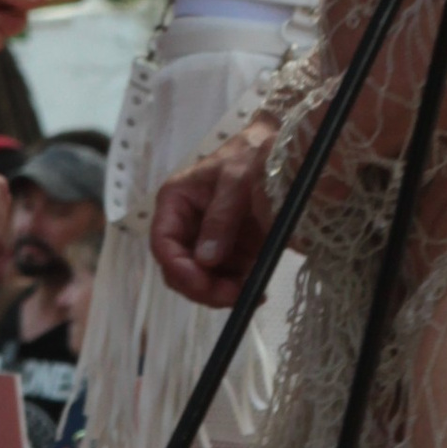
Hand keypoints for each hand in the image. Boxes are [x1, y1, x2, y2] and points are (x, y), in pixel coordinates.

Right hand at [152, 124, 276, 306]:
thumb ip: (221, 217)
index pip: (163, 243)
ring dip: (224, 294)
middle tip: (234, 295)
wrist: (283, 152)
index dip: (178, 268)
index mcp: (176, 202)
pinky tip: (259, 291)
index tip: (203, 284)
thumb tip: (206, 260)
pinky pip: (228, 281)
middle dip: (204, 287)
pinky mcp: (232, 253)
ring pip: (203, 282)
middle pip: (180, 270)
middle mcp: (187, 226)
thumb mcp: (238, 180)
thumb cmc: (253, 156)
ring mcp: (209, 242)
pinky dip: (241, 291)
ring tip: (254, 292)